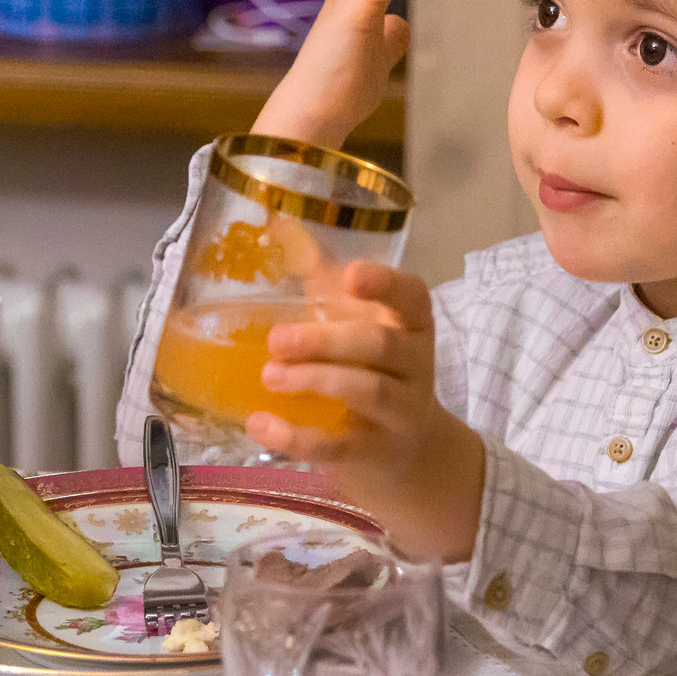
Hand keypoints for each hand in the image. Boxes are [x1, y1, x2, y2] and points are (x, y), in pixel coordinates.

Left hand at [246, 261, 484, 563]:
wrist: (410, 453)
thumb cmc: (374, 373)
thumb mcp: (358, 326)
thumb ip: (324, 281)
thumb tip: (279, 222)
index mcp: (411, 326)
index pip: (413, 298)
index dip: (386, 284)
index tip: (351, 276)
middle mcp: (414, 366)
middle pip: (381, 345)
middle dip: (328, 340)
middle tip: (277, 340)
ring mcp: (400, 412)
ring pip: (368, 391)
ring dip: (316, 380)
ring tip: (269, 376)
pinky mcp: (375, 452)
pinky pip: (341, 446)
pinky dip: (298, 437)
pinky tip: (261, 425)